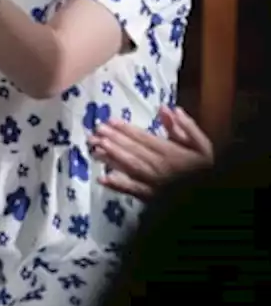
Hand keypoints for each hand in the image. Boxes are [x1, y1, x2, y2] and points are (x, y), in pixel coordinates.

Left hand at [90, 105, 214, 199]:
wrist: (210, 192)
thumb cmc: (205, 167)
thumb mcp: (202, 145)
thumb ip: (186, 127)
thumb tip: (168, 108)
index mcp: (172, 153)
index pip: (145, 139)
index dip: (126, 130)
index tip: (109, 121)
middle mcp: (160, 168)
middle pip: (134, 152)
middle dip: (113, 141)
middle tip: (95, 132)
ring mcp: (154, 184)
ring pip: (130, 169)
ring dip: (111, 159)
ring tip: (94, 148)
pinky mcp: (151, 197)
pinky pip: (133, 191)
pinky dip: (118, 186)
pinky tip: (102, 179)